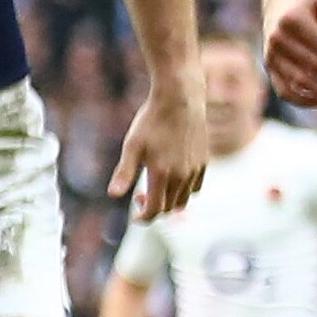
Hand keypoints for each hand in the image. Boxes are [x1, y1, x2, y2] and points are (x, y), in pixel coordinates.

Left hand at [112, 82, 206, 219]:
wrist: (180, 99)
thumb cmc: (151, 121)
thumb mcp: (132, 146)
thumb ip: (124, 173)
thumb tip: (113, 195)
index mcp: (162, 175)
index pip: (154, 210)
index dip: (143, 218)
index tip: (134, 216)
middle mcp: (181, 176)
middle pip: (169, 208)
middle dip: (153, 208)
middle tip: (139, 194)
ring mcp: (195, 170)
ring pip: (184, 200)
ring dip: (169, 202)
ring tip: (156, 188)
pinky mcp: (204, 161)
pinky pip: (196, 187)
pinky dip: (184, 191)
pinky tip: (172, 178)